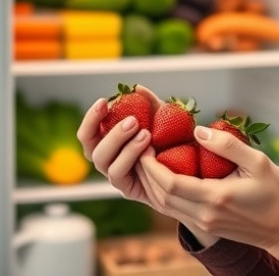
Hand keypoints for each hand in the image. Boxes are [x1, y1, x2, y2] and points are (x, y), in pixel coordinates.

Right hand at [77, 85, 162, 203]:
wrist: (190, 166)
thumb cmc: (171, 140)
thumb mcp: (162, 118)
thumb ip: (149, 103)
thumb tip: (137, 88)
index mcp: (107, 141)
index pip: (88, 132)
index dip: (91, 118)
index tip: (104, 102)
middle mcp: (107, 159)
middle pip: (90, 148)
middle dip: (110, 131)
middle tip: (133, 120)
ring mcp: (115, 175)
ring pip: (103, 162)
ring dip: (122, 145)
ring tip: (146, 134)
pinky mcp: (126, 189)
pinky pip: (119, 175)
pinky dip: (131, 160)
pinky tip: (149, 150)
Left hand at [136, 124, 278, 253]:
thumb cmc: (277, 194)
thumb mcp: (258, 162)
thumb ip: (227, 145)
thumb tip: (197, 130)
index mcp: (216, 198)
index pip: (170, 184)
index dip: (152, 165)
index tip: (146, 145)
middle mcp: (205, 215)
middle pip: (161, 196)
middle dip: (145, 173)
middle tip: (139, 148)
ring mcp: (204, 224)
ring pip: (164, 206)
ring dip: (150, 184)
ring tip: (145, 160)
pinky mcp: (206, 226)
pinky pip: (174, 210)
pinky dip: (162, 194)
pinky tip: (162, 177)